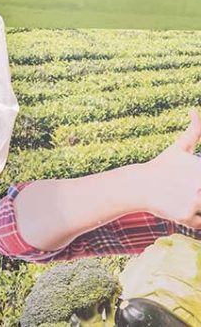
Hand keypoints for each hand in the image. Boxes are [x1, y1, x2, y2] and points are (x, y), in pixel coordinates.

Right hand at [136, 109, 200, 227]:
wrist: (138, 185)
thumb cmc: (162, 166)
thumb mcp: (178, 148)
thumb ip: (194, 130)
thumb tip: (193, 109)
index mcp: (200, 169)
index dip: (199, 181)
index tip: (193, 181)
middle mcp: (200, 184)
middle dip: (198, 193)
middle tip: (185, 187)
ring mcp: (193, 200)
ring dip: (198, 208)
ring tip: (182, 198)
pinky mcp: (184, 216)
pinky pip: (200, 223)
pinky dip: (193, 220)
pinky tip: (179, 209)